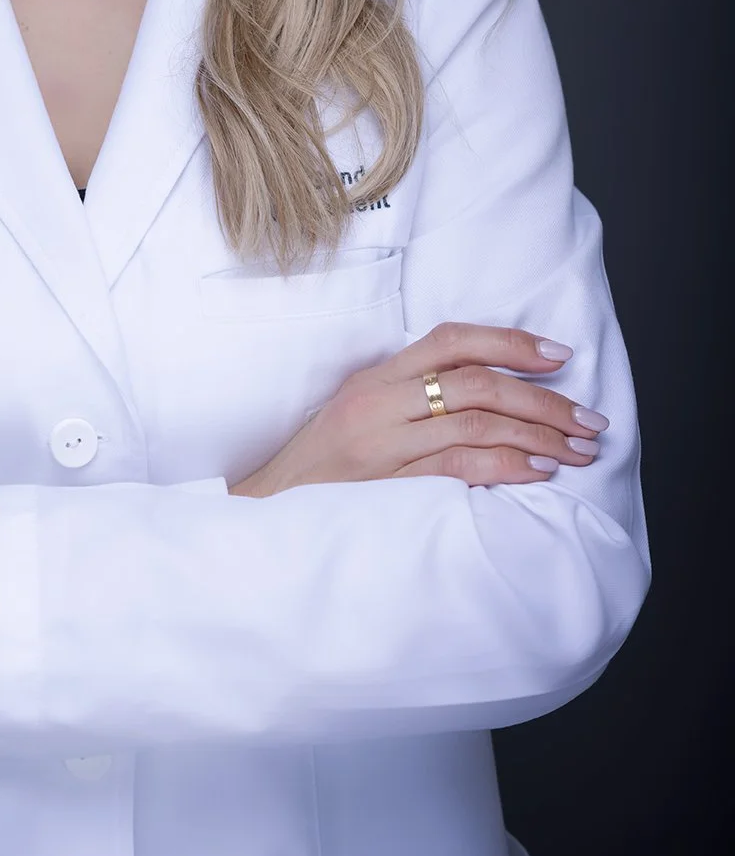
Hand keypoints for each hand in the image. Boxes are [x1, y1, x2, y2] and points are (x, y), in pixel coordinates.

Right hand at [229, 322, 608, 496]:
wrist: (266, 515)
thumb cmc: (321, 471)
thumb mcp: (358, 416)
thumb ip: (411, 399)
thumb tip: (487, 395)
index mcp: (375, 378)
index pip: (450, 339)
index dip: (509, 341)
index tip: (559, 354)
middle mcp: (379, 402)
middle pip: (474, 381)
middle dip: (542, 399)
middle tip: (588, 419)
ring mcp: (382, 444)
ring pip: (475, 420)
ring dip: (537, 434)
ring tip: (577, 449)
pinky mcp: (388, 487)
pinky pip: (458, 466)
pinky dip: (506, 464)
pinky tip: (538, 471)